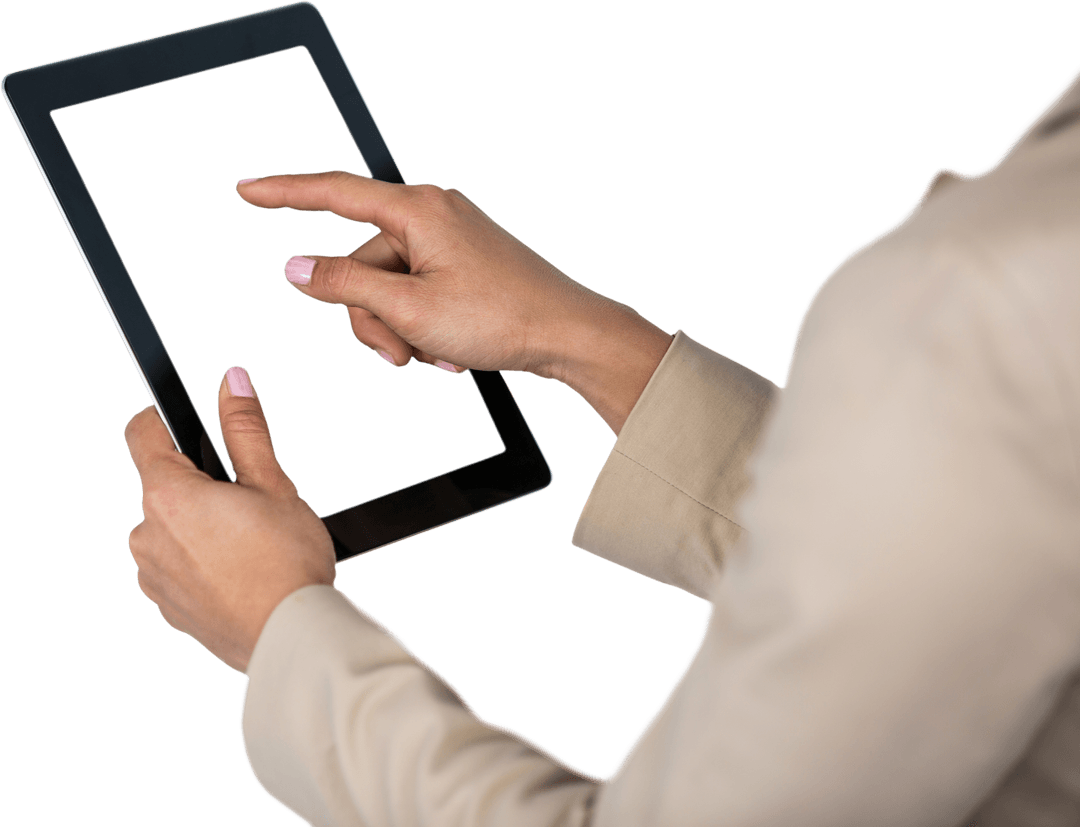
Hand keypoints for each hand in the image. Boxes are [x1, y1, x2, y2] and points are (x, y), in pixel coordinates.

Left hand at [124, 366, 335, 673]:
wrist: (290, 638)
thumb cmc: (287, 564)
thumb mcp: (274, 485)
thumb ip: (245, 430)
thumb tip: (232, 381)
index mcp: (170, 498)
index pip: (142, 435)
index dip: (162, 419)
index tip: (183, 420)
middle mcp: (147, 536)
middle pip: (164, 487)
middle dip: (200, 485)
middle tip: (249, 500)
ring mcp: (152, 576)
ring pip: (170, 530)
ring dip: (200, 526)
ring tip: (250, 544)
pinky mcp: (166, 607)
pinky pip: (176, 568)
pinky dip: (201, 563)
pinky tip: (241, 572)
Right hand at [236, 171, 618, 378]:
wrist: (567, 334)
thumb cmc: (503, 317)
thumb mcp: (410, 309)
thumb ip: (345, 285)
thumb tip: (297, 267)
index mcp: (418, 211)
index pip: (334, 193)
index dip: (285, 192)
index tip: (248, 188)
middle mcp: (433, 215)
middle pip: (362, 264)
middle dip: (372, 317)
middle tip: (400, 354)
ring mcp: (451, 239)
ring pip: (389, 287)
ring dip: (400, 329)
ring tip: (434, 354)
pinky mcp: (463, 263)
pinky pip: (418, 292)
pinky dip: (423, 325)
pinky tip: (450, 350)